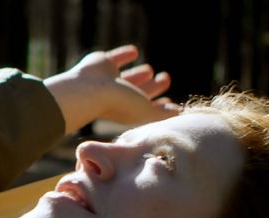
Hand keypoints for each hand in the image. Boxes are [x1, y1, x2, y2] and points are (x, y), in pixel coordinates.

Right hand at [43, 44, 179, 133]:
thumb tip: (179, 112)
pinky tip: (134, 51)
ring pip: (126, 77)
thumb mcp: (146, 112)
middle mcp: (117, 95)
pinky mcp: (100, 63)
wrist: (88, 90)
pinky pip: (115, 57)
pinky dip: (124, 54)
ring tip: (149, 70)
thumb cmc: (118, 104)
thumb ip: (163, 114)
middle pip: (138, 91)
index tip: (169, 101)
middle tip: (165, 79)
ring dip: (138, 75)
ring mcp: (107, 79)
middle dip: (152, 87)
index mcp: (127, 109)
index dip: (158, 105)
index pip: (146, 107)